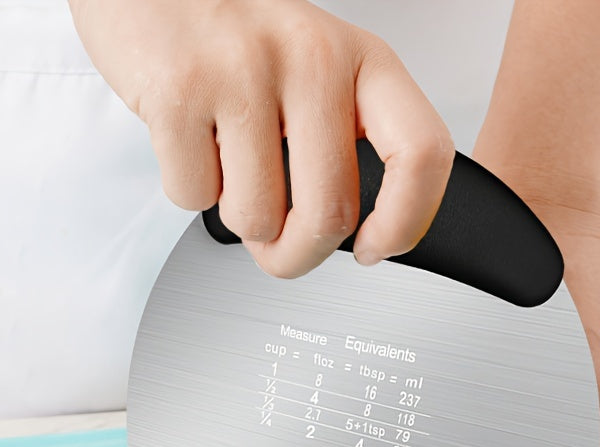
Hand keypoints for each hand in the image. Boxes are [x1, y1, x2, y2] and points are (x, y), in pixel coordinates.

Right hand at [68, 0, 452, 275]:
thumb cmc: (238, 38)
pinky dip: (191, 189)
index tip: (375, 247)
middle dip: (298, 254)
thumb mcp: (315, 74)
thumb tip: (351, 235)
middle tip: (281, 246)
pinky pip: (194, 197)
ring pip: (256, 219)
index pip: (420, 153)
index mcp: (359, 59)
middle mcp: (310, 59)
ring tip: (230, 169)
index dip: (405, 223)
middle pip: (329, 215)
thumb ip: (342, 144)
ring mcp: (243, 71)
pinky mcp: (179, 91)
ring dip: (239, 218)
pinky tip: (193, 143)